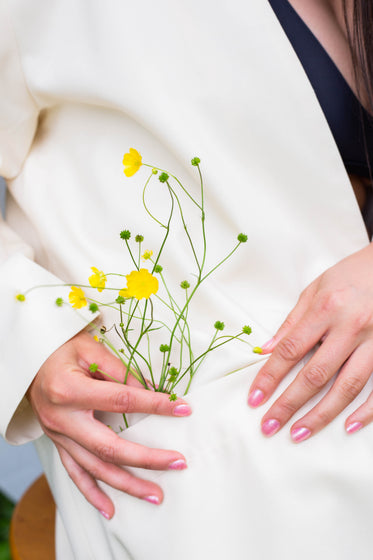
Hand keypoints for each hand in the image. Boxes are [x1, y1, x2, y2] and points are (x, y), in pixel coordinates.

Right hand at [27, 331, 191, 518]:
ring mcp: (59, 436)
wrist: (30, 364)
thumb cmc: (61, 351)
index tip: (182, 408)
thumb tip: (151, 390)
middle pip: (109, 446)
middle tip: (177, 462)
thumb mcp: (89, 348)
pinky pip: (75, 474)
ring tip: (155, 495)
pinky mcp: (58, 444)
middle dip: (146, 458)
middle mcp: (62, 419)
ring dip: (127, 484)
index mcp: (70, 390)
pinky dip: (92, 494)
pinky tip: (111, 509)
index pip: (121, 400)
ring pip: (95, 468)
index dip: (154, 405)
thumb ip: (119, 369)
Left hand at [247, 242, 372, 441]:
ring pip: (346, 387)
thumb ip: (291, 321)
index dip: (269, 376)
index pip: (290, 350)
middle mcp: (350, 328)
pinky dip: (366, 411)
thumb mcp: (316, 288)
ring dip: (320, 415)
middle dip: (288, 403)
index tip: (254, 398)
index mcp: (326, 309)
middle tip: (269, 425)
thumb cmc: (351, 275)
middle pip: (315, 375)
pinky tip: (348, 426)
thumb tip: (266, 350)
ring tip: (298, 433)